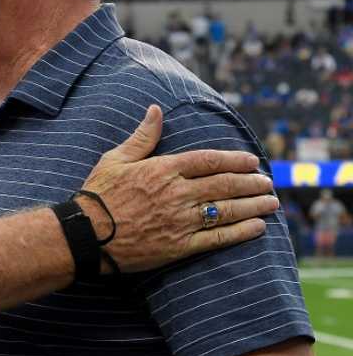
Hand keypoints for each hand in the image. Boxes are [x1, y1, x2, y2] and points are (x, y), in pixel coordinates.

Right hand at [81, 105, 276, 272]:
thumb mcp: (115, 159)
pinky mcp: (179, 245)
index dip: (234, 159)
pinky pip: (217, 237)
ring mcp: (180, 220)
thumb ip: (142, 136)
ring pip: (227, 210)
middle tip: (268, 181)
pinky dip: (240, 232)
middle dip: (250, 182)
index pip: (208, 160)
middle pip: (224, 184)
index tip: (251, 160)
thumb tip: (156, 110)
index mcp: (163, 169)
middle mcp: (177, 193)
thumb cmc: (98, 194)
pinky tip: (257, 228)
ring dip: (253, 205)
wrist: (84, 234)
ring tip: (271, 202)